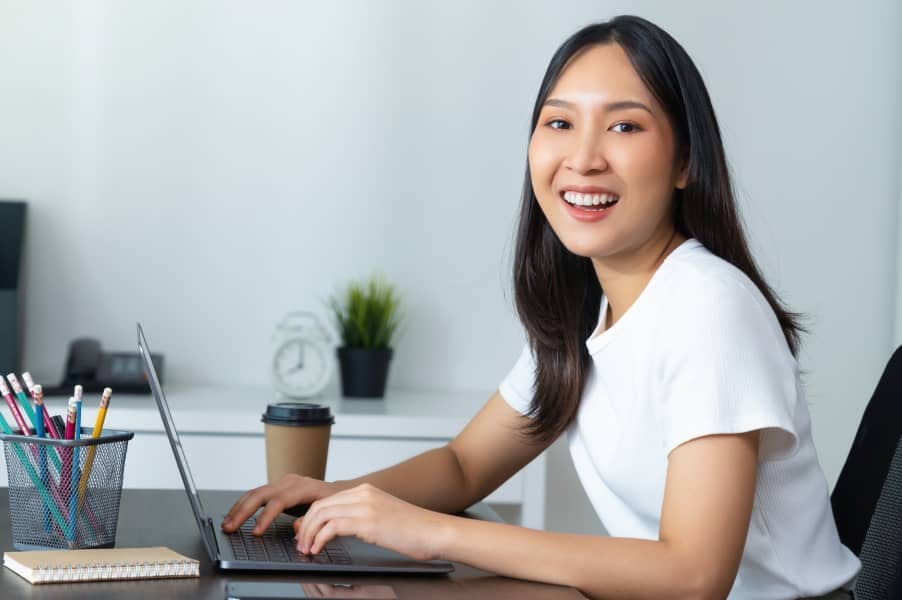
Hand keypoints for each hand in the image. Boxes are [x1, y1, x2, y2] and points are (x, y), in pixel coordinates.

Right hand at [221, 474, 337, 534]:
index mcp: (302, 488)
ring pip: (254, 493)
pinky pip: (255, 494)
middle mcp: (289, 482)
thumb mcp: (326, 512)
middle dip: (243, 512)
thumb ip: (312, 521)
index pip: (278, 501)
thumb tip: (297, 530)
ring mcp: (281, 483)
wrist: (335, 490)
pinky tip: (234, 516)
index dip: (265, 517)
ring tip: (226, 524)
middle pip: (260, 494)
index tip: (255, 532)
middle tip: (230, 528)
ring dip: (238, 509)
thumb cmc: (332, 502)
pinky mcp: (275, 487)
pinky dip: (243, 505)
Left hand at [295, 483, 448, 560]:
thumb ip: (361, 517)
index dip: (310, 517)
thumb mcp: (383, 517)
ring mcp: (365, 506)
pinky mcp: (367, 521)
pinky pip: (332, 527)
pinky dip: (319, 539)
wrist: (435, 531)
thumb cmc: (414, 530)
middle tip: (301, 542)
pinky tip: (318, 549)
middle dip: (305, 525)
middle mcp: (363, 493)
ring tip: (307, 549)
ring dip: (309, 533)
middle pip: (320, 505)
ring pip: (321, 514)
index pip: (327, 499)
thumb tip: (337, 528)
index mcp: (366, 490)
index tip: (304, 532)